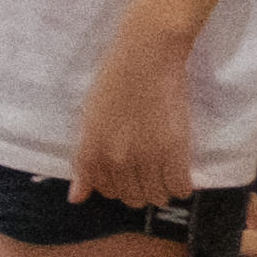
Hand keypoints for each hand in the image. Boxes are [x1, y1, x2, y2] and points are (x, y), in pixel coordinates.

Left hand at [68, 23, 197, 210]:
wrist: (146, 57)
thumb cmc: (114, 80)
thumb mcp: (89, 120)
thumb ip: (84, 162)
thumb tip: (76, 199)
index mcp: (92, 152)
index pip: (104, 190)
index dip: (116, 185)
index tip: (126, 175)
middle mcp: (116, 160)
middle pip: (131, 197)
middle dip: (138, 189)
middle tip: (147, 171)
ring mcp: (146, 158)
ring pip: (155, 196)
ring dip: (160, 189)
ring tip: (164, 172)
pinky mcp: (174, 151)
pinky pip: (179, 187)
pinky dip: (181, 185)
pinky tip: (179, 172)